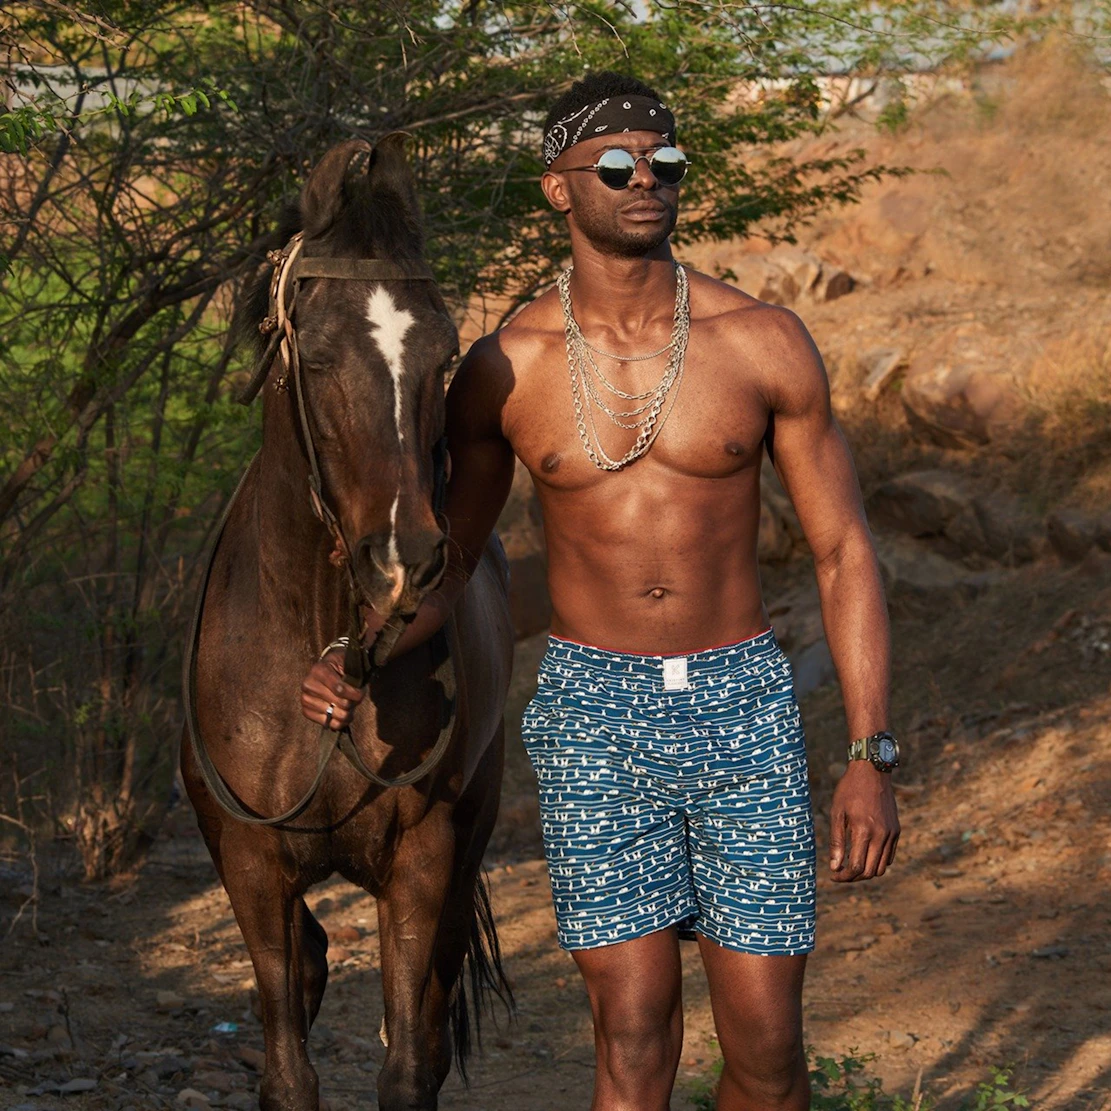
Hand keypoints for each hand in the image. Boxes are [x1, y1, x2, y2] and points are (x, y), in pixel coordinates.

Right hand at [300, 649, 364, 730]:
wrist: (326, 671)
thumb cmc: (339, 667)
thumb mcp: (346, 663)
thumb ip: (353, 673)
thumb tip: (357, 689)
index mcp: (319, 670)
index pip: (341, 689)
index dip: (356, 694)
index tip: (361, 692)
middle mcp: (308, 685)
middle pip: (341, 704)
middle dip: (353, 702)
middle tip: (354, 698)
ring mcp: (305, 699)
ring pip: (338, 715)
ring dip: (348, 712)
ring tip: (348, 704)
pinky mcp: (306, 712)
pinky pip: (331, 724)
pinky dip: (341, 721)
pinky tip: (343, 713)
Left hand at [829, 761, 899, 880]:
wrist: (872, 771)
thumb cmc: (849, 790)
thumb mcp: (837, 813)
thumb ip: (837, 841)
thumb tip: (835, 867)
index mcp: (864, 830)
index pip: (857, 867)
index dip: (844, 876)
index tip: (834, 875)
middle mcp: (881, 835)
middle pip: (870, 872)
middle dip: (854, 877)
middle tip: (841, 873)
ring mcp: (891, 833)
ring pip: (882, 868)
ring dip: (867, 872)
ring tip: (852, 866)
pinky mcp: (896, 831)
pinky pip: (889, 856)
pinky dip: (877, 862)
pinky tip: (864, 855)